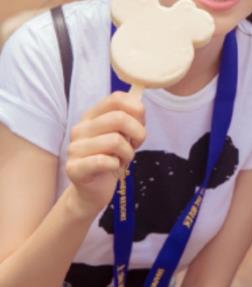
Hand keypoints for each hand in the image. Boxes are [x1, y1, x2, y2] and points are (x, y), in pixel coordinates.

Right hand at [65, 90, 145, 217]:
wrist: (93, 190)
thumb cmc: (111, 158)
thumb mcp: (123, 134)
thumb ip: (130, 117)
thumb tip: (139, 104)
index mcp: (92, 115)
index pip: (116, 98)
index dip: (136, 109)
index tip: (141, 124)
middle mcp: (80, 128)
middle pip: (119, 118)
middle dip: (138, 133)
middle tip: (135, 145)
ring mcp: (74, 148)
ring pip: (115, 140)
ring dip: (128, 153)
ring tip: (123, 159)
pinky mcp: (74, 168)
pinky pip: (103, 161)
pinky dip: (116, 165)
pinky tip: (113, 167)